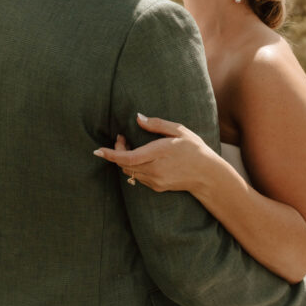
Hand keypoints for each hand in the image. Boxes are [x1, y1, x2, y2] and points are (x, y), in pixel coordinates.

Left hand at [93, 113, 216, 193]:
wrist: (207, 175)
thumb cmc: (194, 149)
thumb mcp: (179, 131)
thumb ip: (157, 124)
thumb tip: (138, 118)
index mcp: (159, 153)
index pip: (128, 157)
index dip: (111, 154)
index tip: (98, 150)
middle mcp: (155, 169)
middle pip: (124, 164)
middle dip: (117, 152)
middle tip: (122, 137)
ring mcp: (155, 181)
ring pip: (129, 171)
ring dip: (124, 159)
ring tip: (129, 146)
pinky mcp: (156, 187)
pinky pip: (137, 177)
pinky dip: (133, 167)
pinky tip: (140, 158)